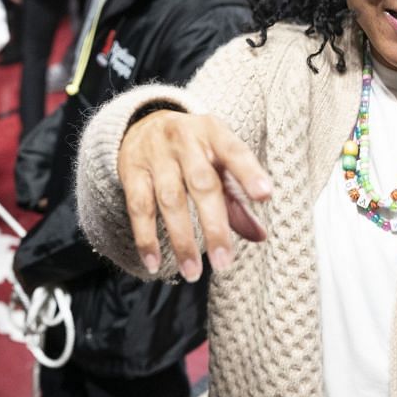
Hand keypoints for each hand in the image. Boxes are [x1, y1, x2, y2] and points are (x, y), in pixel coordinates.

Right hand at [116, 110, 272, 281]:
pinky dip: (146, 238)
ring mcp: (155, 156)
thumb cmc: (193, 149)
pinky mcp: (131, 172)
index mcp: (213, 133)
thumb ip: (237, 197)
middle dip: (214, 226)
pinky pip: (139, 208)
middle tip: (224, 262)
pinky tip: (154, 263)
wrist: (141, 124)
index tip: (265, 196)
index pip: (234, 151)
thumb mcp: (218, 161)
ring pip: (170, 201)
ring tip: (192, 272)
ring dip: (181, 241)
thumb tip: (260, 236)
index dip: (249, 173)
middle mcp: (184, 141)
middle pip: (202, 184)